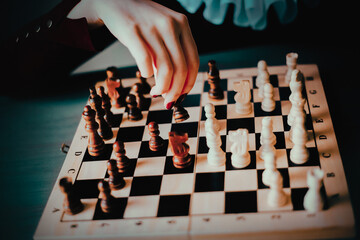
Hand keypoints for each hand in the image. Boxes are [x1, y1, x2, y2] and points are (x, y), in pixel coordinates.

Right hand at [68, 0, 198, 108]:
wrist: (114, 0)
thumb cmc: (142, 21)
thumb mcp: (164, 30)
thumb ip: (173, 52)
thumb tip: (177, 85)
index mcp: (182, 24)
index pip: (193, 60)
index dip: (189, 83)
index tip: (182, 95)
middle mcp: (170, 24)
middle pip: (181, 68)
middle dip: (176, 90)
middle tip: (168, 100)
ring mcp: (151, 27)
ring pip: (166, 69)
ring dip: (162, 87)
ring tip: (156, 92)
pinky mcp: (132, 31)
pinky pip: (145, 62)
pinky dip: (147, 74)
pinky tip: (145, 74)